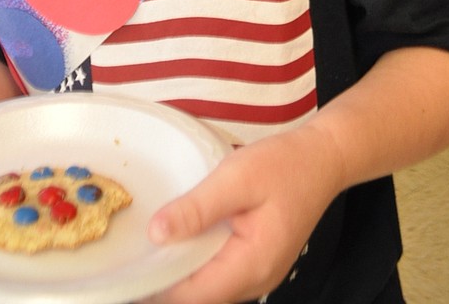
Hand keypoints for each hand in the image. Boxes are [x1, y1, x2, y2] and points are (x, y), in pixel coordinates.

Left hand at [139, 123, 342, 303]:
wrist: (323, 159)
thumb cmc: (283, 165)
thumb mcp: (237, 177)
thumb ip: (197, 208)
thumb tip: (156, 235)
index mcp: (251, 265)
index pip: (193, 295)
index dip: (156, 289)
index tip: (125, 275)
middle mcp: (256, 281)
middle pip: (198, 297)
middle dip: (162, 284)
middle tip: (128, 261)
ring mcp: (258, 275)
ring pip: (207, 288)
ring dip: (178, 274)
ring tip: (145, 252)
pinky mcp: (256, 263)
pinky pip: (218, 274)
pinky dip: (195, 264)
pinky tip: (178, 243)